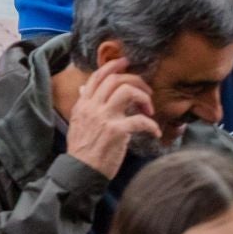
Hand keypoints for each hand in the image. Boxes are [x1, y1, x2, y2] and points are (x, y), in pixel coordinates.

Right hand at [64, 57, 160, 178]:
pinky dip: (151, 125)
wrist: (81, 171)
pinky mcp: (116, 131)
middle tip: (147, 91)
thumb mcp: (78, 121)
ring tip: (149, 110)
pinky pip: (140, 120)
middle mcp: (92, 107)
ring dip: (143, 98)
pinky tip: (154, 132)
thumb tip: (84, 88)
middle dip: (136, 81)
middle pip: (115, 80)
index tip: (126, 62)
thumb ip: (84, 104)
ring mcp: (104, 118)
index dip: (113, 66)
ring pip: (126, 92)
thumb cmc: (83, 148)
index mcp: (83, 104)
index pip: (97, 77)